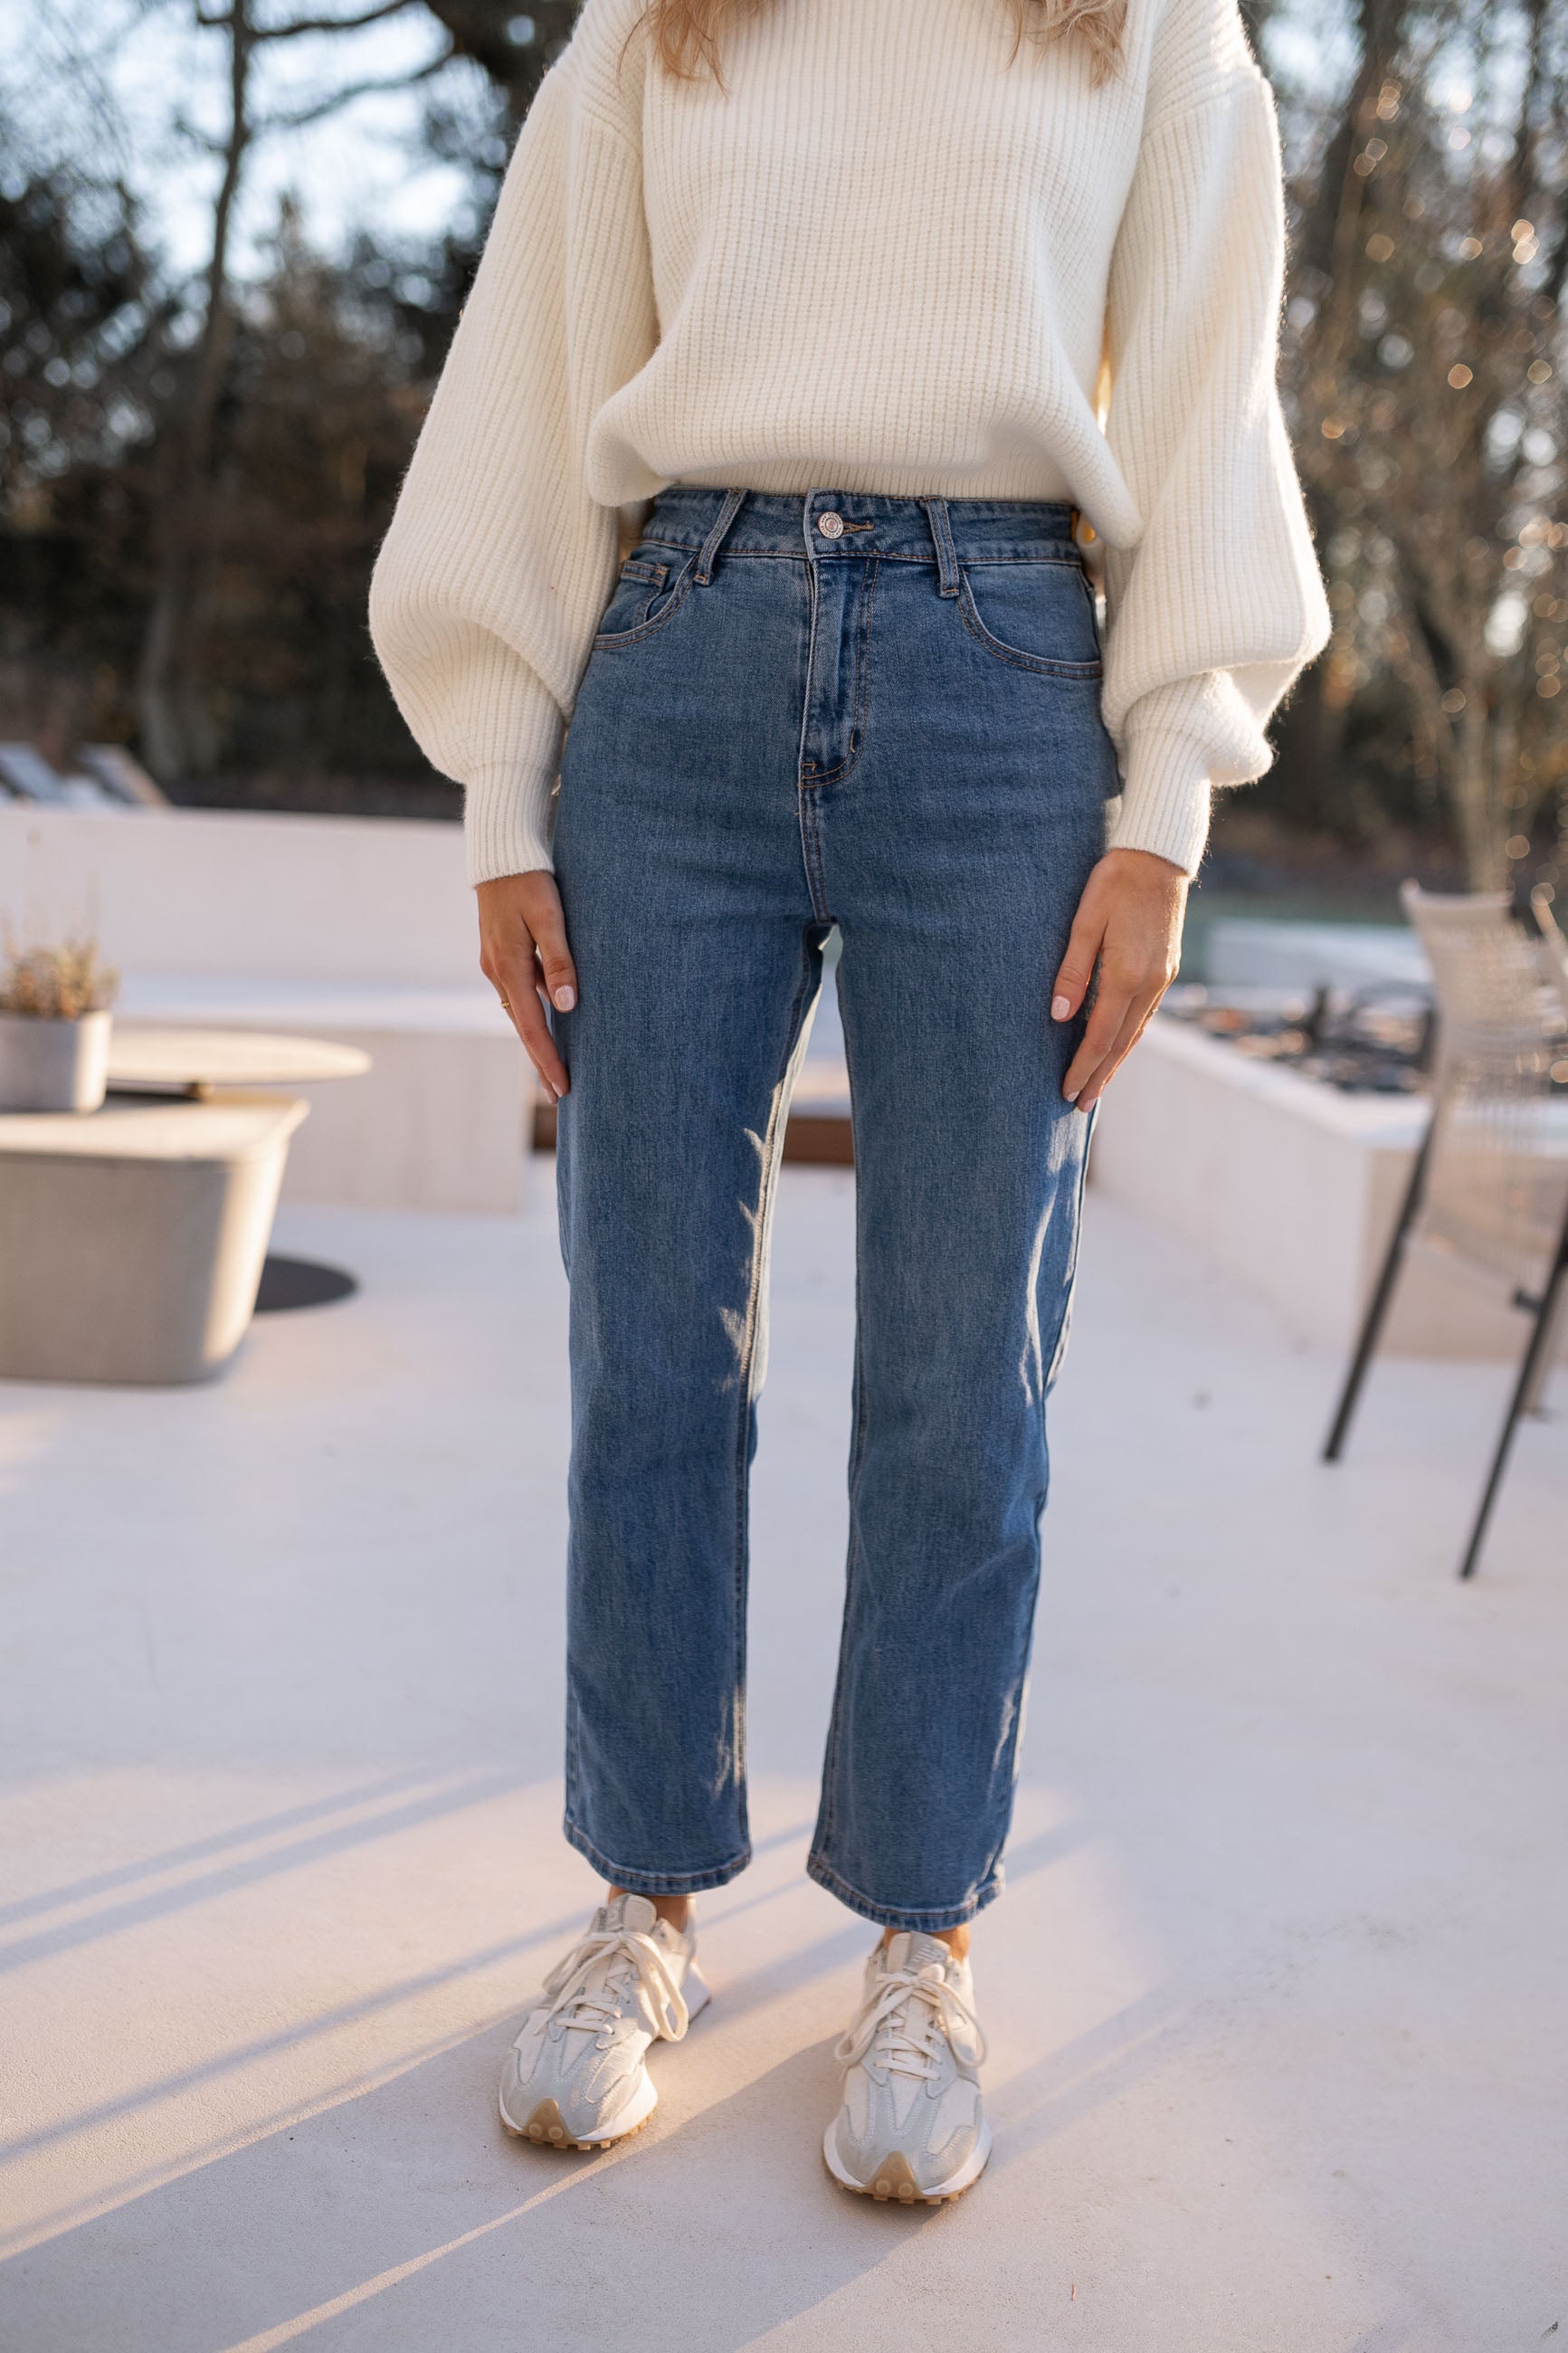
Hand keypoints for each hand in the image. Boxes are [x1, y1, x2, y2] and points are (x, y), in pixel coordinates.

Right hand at [476, 870, 577, 1099]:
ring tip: (556, 1071)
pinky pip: (520, 995)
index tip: (563, 1088)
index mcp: (509, 968)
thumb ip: (559, 959)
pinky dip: (534, 1017)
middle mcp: (498, 973)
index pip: (531, 1027)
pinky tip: (552, 1026)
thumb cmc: (529, 881)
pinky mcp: (502, 956)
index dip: (547, 1060)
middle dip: (541, 1063)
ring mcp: (497, 965)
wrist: (499, 855)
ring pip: (520, 1013)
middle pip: (523, 1028)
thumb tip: (566, 1005)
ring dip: (537, 1042)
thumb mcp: (549, 916)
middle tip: (558, 1096)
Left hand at [1051, 848, 1187, 1110]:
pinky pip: (1144, 1015)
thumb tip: (1059, 1015)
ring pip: (1135, 1032)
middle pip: (1121, 1043)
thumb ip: (1072, 970)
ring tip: (1097, 1085)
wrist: (1158, 857)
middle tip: (1080, 1105)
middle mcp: (1150, 984)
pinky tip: (1117, 1046)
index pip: (1101, 1036)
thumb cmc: (1114, 883)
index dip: (1083, 1066)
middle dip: (1100, 1076)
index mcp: (1127, 975)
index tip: (1066, 1091)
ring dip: (1115, 1061)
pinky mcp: (1165, 969)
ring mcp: (1161, 978)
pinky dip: (1128, 1037)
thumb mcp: (1084, 922)